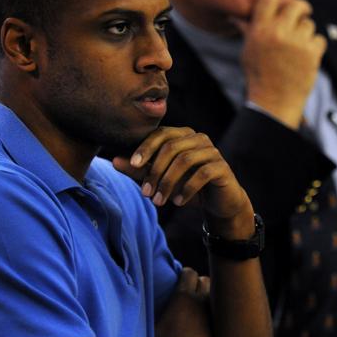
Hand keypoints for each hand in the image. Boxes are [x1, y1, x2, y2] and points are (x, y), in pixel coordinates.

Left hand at [113, 126, 253, 238]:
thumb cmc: (187, 185)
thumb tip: (114, 161)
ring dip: (168, 182)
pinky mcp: (222, 167)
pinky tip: (178, 202)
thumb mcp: (160, 179)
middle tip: (145, 192)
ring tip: (159, 201)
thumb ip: (139, 170)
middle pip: (171, 147)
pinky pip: (202, 174)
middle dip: (155, 171)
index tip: (132, 164)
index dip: (146, 148)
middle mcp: (198, 138)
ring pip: (185, 160)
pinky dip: (187, 189)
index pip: (161, 134)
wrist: (218, 202)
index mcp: (182, 135)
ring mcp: (212, 151)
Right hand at [155, 267, 213, 336]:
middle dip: (200, 284)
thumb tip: (146, 302)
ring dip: (210, 298)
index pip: (190, 273)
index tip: (182, 279)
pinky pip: (220, 317)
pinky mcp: (220, 331)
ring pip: (216, 297)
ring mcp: (213, 316)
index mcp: (183, 296)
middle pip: (206, 280)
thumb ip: (157, 308)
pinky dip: (215, 317)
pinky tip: (208, 326)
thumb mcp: (153, 322)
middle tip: (193, 292)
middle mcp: (201, 302)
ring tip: (202, 308)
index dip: (185, 275)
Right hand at [233, 0, 326, 128]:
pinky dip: (314, 47)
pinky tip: (304, 58)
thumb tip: (237, 16)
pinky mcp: (313, 53)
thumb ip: (248, 29)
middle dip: (301, 8)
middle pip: (297, 5)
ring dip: (305, 32)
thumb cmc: (258, 75)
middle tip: (299, 15)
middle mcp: (278, 33)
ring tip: (295, 49)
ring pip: (309, 24)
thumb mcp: (248, 50)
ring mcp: (297, 43)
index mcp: (259, 30)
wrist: (273, 102)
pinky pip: (319, 38)